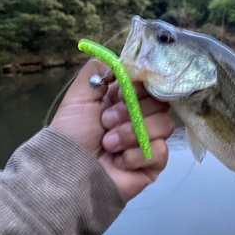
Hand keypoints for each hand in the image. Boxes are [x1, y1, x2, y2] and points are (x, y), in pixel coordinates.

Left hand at [50, 59, 174, 200]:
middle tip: (106, 122)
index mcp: (127, 100)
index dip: (140, 86)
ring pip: (165, 124)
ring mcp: (150, 141)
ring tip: (109, 144)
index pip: (151, 84)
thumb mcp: (79, 97)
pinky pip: (161, 151)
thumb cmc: (73, 133)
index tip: (121, 93)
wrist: (70, 172)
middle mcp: (142, 117)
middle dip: (132, 112)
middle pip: (161, 102)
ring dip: (132, 133)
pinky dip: (137, 155)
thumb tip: (121, 63)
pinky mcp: (155, 163)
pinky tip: (120, 161)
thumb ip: (98, 71)